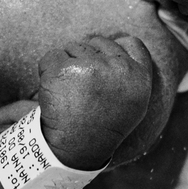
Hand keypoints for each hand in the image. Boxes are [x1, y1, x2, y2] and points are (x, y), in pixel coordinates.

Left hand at [36, 35, 152, 169]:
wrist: (73, 149)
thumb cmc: (103, 125)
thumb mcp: (134, 103)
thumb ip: (132, 71)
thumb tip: (120, 39)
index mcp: (139, 77)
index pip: (131, 43)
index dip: (113, 52)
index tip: (103, 69)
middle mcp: (118, 69)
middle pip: (96, 43)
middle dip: (86, 59)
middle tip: (83, 90)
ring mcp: (90, 68)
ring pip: (73, 47)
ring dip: (67, 65)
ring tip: (71, 93)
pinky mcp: (63, 70)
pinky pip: (51, 56)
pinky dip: (48, 70)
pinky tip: (55, 92)